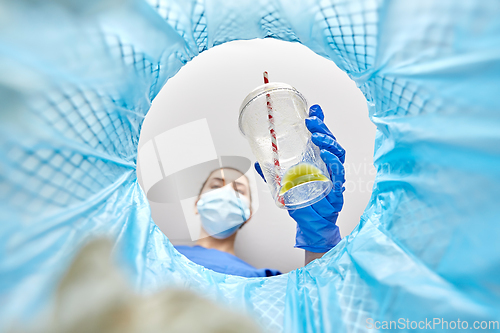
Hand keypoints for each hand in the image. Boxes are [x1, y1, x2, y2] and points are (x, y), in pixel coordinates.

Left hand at [255, 104, 344, 253]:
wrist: (312, 224)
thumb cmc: (303, 204)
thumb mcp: (285, 185)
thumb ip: (274, 173)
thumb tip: (258, 162)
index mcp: (318, 161)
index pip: (321, 138)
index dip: (319, 122)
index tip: (313, 108)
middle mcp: (328, 166)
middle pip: (330, 142)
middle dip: (322, 128)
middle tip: (311, 120)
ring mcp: (334, 176)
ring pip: (337, 153)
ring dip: (328, 142)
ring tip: (316, 135)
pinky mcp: (337, 188)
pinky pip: (339, 173)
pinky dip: (334, 163)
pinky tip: (327, 155)